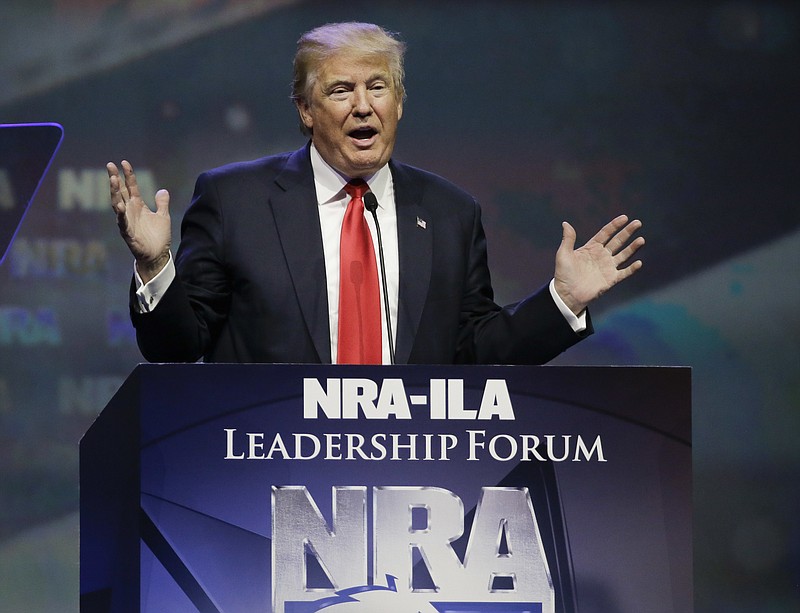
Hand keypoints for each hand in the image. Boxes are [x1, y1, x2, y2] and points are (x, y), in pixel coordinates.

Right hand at [107, 160, 171, 282]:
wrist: (157, 255)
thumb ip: (162, 203)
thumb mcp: (163, 217)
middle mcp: (130, 210)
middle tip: (110, 165)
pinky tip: (118, 206)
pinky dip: (120, 214)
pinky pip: (122, 222)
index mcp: (138, 205)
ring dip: (114, 192)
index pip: (131, 186)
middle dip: (115, 178)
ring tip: (112, 180)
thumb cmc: (158, 237)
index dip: (128, 175)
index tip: (124, 162)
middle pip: (120, 191)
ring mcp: (127, 220)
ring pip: (117, 203)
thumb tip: (163, 190)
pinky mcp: (127, 232)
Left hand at [553, 215, 644, 314]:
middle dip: (627, 232)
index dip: (615, 225)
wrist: (567, 294)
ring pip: (624, 255)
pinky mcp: (611, 279)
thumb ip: (568, 239)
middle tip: (638, 223)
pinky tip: (638, 263)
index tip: (625, 217)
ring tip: (641, 239)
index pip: (605, 233)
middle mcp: (601, 256)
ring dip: (632, 247)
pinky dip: (632, 269)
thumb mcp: (564, 254)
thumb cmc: (563, 274)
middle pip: (617, 241)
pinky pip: (624, 273)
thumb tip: (565, 223)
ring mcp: (607, 267)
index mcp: (591, 248)